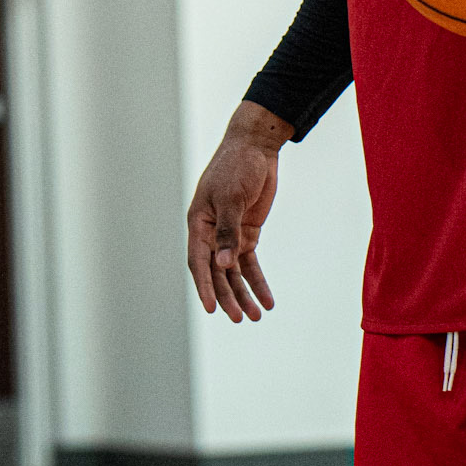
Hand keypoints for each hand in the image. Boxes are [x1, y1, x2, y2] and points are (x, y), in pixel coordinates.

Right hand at [187, 101, 291, 322]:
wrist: (257, 146)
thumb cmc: (236, 166)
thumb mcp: (231, 197)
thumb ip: (228, 231)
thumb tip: (223, 265)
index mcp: (199, 223)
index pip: (199, 262)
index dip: (204, 286)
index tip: (210, 309)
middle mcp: (211, 233)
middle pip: (217, 273)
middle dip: (228, 296)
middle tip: (240, 319)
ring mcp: (229, 234)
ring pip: (233, 273)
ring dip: (244, 294)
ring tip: (256, 316)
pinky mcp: (247, 232)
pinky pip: (250, 262)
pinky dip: (257, 280)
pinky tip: (267, 299)